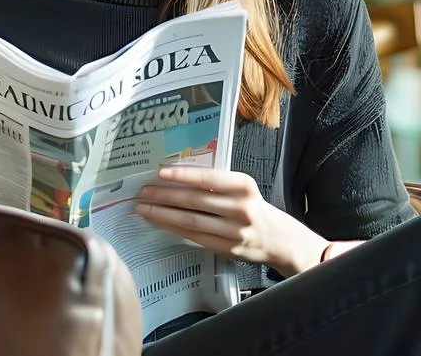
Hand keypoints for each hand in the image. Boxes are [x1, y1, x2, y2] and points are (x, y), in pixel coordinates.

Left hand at [135, 166, 328, 276]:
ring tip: (143, 209)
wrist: (278, 239)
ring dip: (163, 214)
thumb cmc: (254, 208)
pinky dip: (174, 229)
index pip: (209, 179)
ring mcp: (234, 231)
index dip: (183, 175)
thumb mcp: (243, 189)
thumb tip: (176, 177)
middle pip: (195, 200)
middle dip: (165, 196)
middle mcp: (241, 208)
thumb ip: (217, 184)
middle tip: (142, 192)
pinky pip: (194, 237)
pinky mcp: (226, 248)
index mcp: (244, 186)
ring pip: (191, 221)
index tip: (160, 172)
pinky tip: (160, 223)